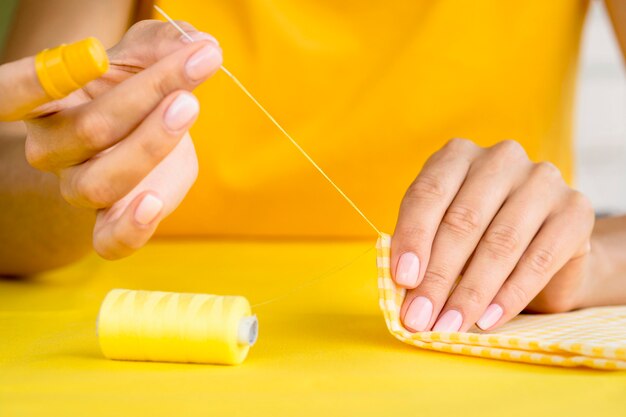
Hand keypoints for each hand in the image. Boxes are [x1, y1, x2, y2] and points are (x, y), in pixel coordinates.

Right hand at [20, 21, 221, 258]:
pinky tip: (153, 203)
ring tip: (189, 107)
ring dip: (153, 143)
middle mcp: (53, 148)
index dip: (35, 81)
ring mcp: (81, 188)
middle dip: (148, 96)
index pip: (11, 94)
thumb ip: (165, 44)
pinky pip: (109, 241)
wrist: (154, 132)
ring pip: (103, 180)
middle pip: (88, 129)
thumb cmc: (140, 87)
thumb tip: (198, 43)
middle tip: (195, 67)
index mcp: (45, 102)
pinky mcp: (112, 221)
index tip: (97, 57)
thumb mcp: (149, 54)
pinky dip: (130, 228)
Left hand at [391, 139, 594, 331]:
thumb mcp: (441, 233)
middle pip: (463, 221)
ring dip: (470, 293)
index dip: (413, 238)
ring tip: (449, 326)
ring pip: (500, 242)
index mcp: (457, 155)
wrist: (544, 249)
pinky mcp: (575, 210)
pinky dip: (509, 296)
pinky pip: (539, 259)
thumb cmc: (478, 238)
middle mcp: (500, 158)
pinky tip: (487, 320)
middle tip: (419, 318)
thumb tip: (404, 283)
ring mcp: (542, 180)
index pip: (428, 194)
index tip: (402, 280)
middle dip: (437, 277)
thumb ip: (420, 248)